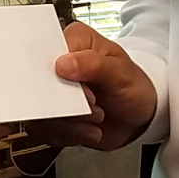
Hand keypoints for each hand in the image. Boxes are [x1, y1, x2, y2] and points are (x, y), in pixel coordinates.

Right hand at [26, 22, 156, 151]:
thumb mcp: (120, 72)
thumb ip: (93, 64)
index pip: (46, 54)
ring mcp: (54, 91)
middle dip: (66, 106)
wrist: (140, 115)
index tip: (83, 91)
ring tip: (96, 120)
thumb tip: (62, 63)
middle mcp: (58, 64)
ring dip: (69, 124)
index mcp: (73, 41)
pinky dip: (67, 135)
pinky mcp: (54, 114)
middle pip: (38, 85)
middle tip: (94, 108)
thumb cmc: (133, 85)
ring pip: (40, 112)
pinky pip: (44, 130)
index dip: (57, 76)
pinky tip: (89, 130)